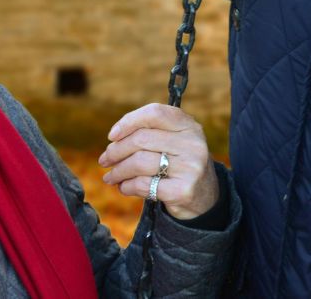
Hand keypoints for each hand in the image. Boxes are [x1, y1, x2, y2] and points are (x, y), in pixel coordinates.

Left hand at [98, 103, 219, 220]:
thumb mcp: (174, 141)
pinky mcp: (183, 191)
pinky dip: (127, 186)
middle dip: (116, 151)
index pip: (154, 113)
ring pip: (139, 163)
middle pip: (141, 139)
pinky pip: (144, 185)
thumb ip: (150, 132)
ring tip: (110, 176)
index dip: (128, 122)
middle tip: (105, 160)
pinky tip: (123, 187)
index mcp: (189, 125)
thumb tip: (114, 138)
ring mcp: (190, 167)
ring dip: (118, 171)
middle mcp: (193, 143)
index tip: (112, 135)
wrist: (205, 197)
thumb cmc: (179, 163)